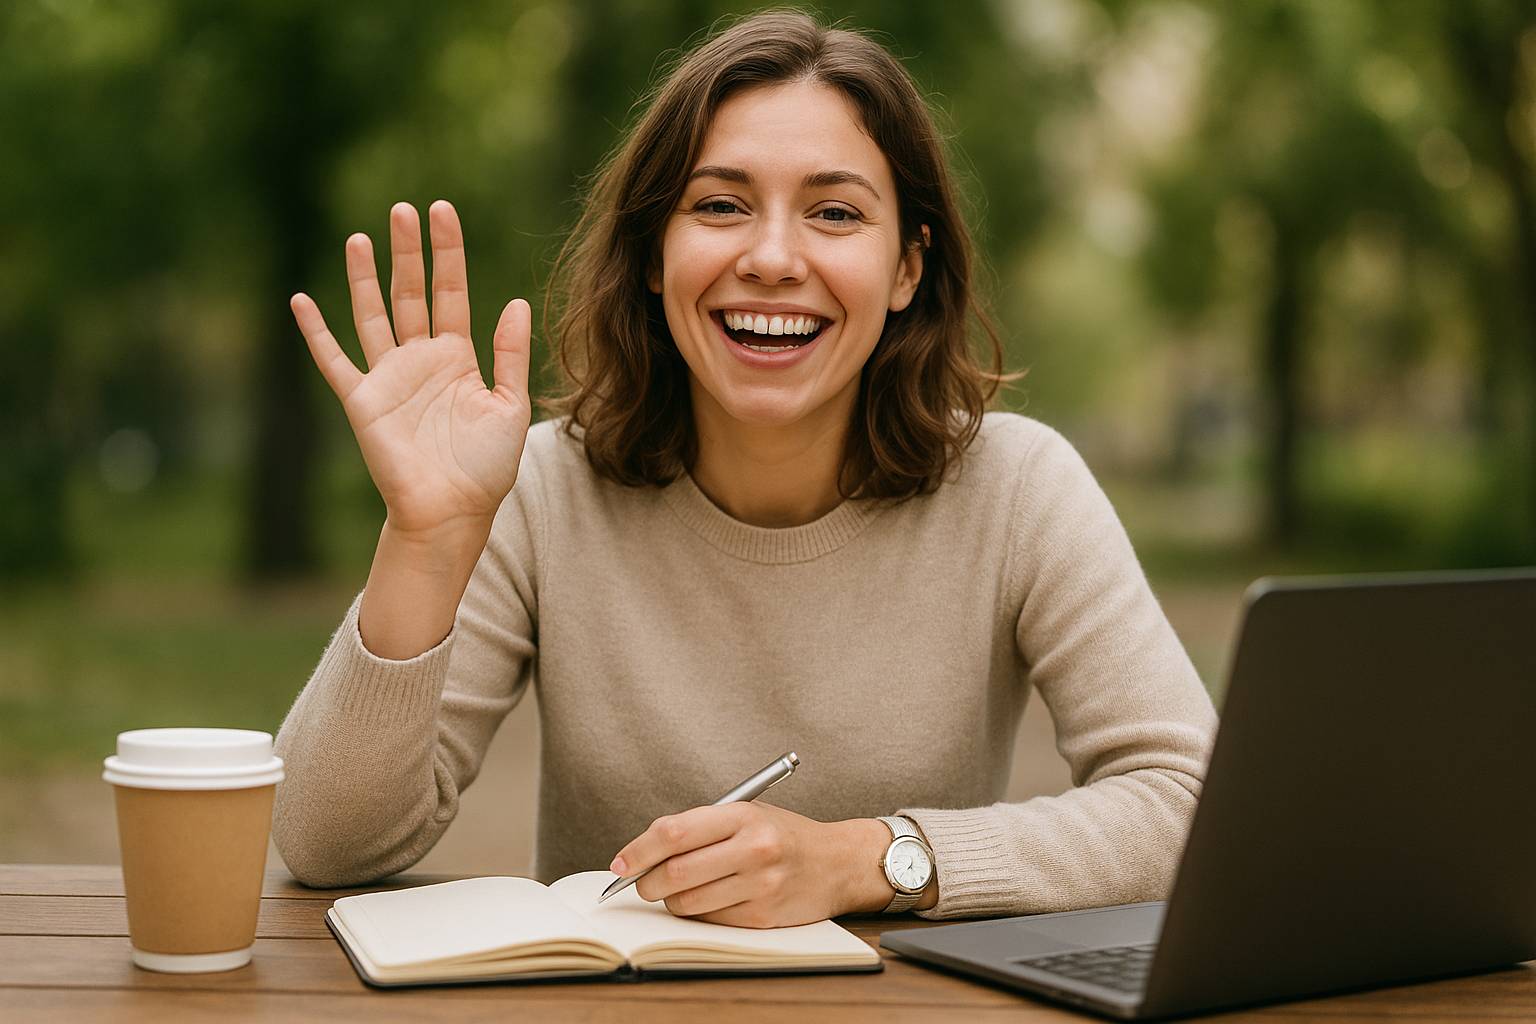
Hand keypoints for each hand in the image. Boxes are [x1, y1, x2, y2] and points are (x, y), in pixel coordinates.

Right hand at [290, 200, 531, 538]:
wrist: (452, 511)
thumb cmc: (486, 467)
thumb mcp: (509, 405)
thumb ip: (511, 354)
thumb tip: (515, 301)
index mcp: (457, 357)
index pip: (450, 291)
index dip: (447, 252)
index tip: (442, 210)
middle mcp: (420, 360)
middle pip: (409, 293)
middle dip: (408, 252)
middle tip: (404, 209)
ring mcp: (388, 377)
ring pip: (372, 315)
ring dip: (365, 278)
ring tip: (362, 238)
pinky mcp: (361, 401)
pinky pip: (334, 361)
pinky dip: (316, 332)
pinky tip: (301, 301)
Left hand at [609, 804, 894, 928]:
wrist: (837, 862)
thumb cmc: (783, 834)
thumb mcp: (747, 813)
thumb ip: (699, 828)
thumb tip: (643, 854)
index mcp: (743, 815)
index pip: (673, 833)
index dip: (638, 850)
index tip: (621, 863)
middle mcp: (753, 849)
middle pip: (674, 872)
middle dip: (646, 882)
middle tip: (641, 882)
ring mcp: (759, 885)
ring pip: (687, 902)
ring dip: (670, 901)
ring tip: (678, 890)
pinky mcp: (763, 916)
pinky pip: (710, 920)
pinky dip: (697, 913)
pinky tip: (707, 899)